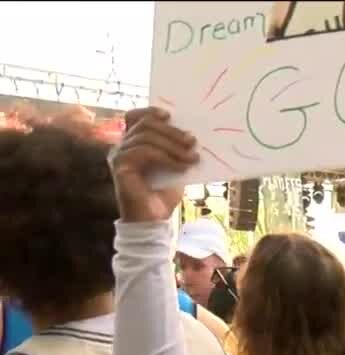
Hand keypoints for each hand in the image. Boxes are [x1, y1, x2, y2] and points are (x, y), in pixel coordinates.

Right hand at [108, 107, 199, 222]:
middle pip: (144, 124)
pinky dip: (167, 157)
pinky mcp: (120, 166)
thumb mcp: (174, 166)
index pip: (134, 117)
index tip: (170, 115)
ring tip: (192, 157)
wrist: (153, 221)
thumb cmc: (163, 195)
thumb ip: (176, 149)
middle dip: (172, 132)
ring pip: (146, 137)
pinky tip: (182, 166)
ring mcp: (118, 155)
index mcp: (133, 143)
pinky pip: (144, 151)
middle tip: (193, 141)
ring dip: (173, 146)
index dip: (150, 112)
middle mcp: (121, 146)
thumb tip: (192, 135)